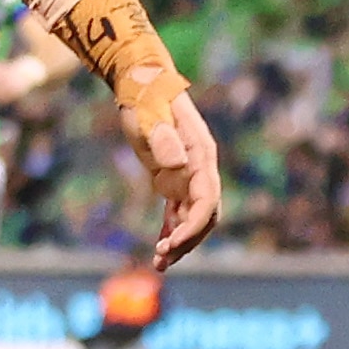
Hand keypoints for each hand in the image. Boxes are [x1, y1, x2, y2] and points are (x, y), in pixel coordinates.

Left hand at [132, 86, 222, 268]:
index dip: (192, 227)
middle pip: (204, 217)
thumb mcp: (149, 116)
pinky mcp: (173, 180)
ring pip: (192, 219)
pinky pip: (177, 213)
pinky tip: (158, 250)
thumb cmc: (145, 98)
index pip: (207, 202)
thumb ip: (163, 138)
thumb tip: (177, 164)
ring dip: (179, 242)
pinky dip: (170, 232)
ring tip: (158, 264)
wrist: (141, 84)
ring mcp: (189, 176)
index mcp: (201, 155)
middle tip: (161, 258)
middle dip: (187, 241)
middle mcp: (200, 169)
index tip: (171, 244)